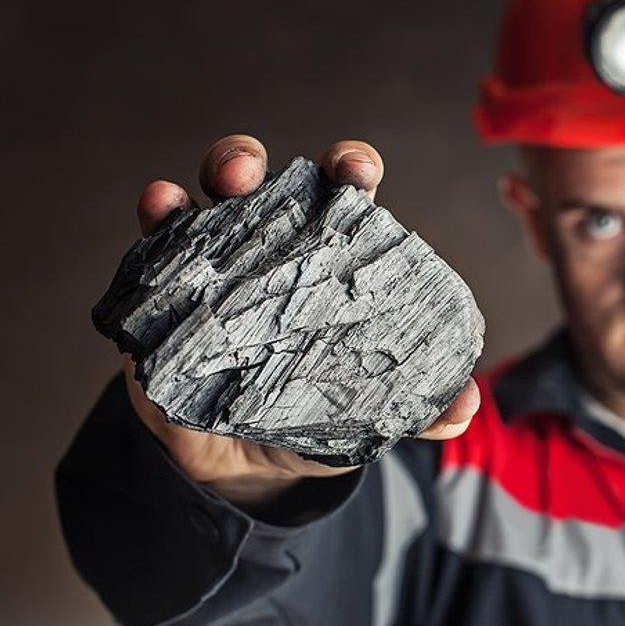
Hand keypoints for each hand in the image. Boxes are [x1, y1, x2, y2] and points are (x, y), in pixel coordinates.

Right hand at [125, 134, 480, 506]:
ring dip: (223, 169)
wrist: (239, 465)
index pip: (347, 199)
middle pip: (275, 180)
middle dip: (278, 159)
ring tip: (231, 181)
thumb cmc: (313, 416)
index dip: (352, 170)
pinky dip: (160, 217)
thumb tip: (464, 405)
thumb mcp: (368, 412)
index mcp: (334, 259)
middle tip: (268, 171)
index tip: (356, 172)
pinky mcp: (170, 285)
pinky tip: (162, 208)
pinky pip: (160, 241)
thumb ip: (418, 405)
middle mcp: (277, 245)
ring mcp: (221, 259)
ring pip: (216, 192)